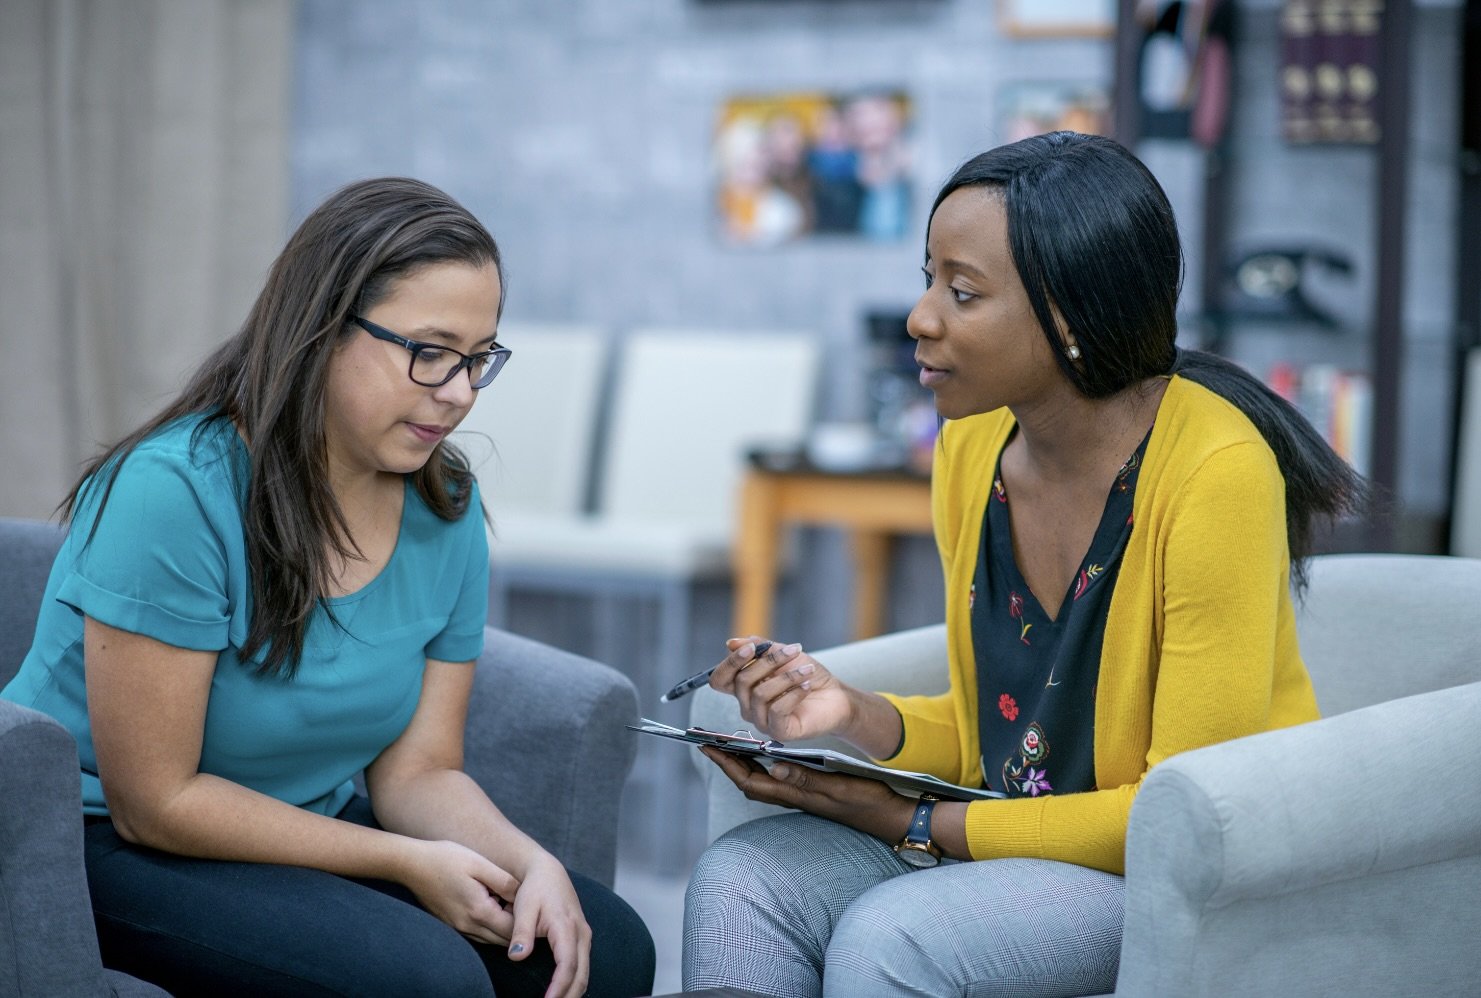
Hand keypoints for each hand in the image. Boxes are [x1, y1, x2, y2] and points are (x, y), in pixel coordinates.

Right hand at [402, 839, 517, 945]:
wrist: (411, 864)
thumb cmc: (447, 858)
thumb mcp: (480, 863)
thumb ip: (504, 881)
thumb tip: (523, 895)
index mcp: (479, 911)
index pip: (513, 930)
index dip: (526, 920)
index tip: (531, 903)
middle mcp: (468, 926)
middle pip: (503, 940)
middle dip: (518, 927)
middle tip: (524, 905)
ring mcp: (458, 928)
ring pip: (491, 940)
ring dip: (504, 927)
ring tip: (508, 903)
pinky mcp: (452, 925)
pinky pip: (478, 935)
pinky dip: (490, 926)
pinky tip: (492, 906)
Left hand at [507, 852, 590, 997]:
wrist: (548, 872)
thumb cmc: (535, 889)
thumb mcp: (524, 907)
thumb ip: (521, 933)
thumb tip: (517, 958)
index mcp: (567, 927)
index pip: (567, 965)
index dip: (559, 987)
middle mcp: (581, 934)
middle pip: (581, 975)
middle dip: (568, 996)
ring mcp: (584, 937)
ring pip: (585, 973)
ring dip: (573, 993)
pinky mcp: (581, 939)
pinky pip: (583, 967)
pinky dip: (575, 983)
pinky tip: (563, 994)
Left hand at [701, 746, 914, 842]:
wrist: (891, 818)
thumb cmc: (867, 802)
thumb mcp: (837, 785)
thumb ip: (805, 778)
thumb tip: (772, 767)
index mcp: (796, 795)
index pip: (750, 780)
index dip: (726, 763)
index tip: (706, 746)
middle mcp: (794, 796)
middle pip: (751, 780)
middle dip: (729, 761)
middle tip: (710, 740)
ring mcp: (803, 796)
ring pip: (764, 780)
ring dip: (745, 762)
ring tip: (732, 742)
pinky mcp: (813, 792)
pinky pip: (779, 778)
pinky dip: (766, 763)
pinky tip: (769, 752)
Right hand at [709, 636, 853, 742]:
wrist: (836, 697)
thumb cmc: (808, 675)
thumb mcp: (784, 655)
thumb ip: (759, 648)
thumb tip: (731, 644)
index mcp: (745, 688)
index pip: (720, 679)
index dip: (730, 663)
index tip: (751, 647)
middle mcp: (749, 707)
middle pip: (742, 682)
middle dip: (768, 662)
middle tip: (794, 650)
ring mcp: (762, 722)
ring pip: (760, 694)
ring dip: (786, 677)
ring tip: (807, 669)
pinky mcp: (779, 732)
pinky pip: (776, 710)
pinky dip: (793, 693)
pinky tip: (807, 685)